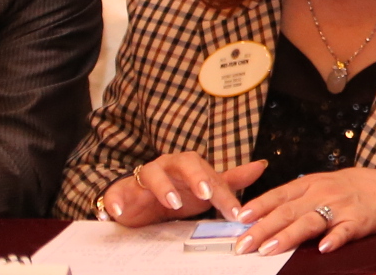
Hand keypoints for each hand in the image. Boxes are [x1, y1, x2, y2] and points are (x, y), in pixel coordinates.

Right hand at [104, 153, 263, 224]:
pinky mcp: (120, 192)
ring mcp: (143, 177)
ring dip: (161, 188)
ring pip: (151, 174)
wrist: (138, 201)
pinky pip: (115, 193)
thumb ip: (230, 180)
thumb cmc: (177, 192)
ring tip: (171, 204)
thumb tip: (262, 166)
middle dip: (195, 177)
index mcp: (189, 166)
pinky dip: (114, 202)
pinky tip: (116, 213)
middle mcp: (168, 166)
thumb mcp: (204, 190)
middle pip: (182, 162)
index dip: (223, 193)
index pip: (210, 175)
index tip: (234, 211)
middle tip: (205, 195)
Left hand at [234, 166, 375, 252]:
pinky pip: (346, 230)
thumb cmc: (350, 191)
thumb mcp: (322, 187)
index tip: (239, 218)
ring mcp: (343, 206)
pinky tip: (324, 249)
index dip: (259, 205)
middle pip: (289, 211)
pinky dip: (335, 239)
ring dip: (288, 236)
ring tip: (268, 250)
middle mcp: (325, 192)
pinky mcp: (361, 220)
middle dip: (263, 228)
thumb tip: (258, 218)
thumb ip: (296, 200)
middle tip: (243, 245)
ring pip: (311, 221)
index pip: (280, 194)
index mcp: (312, 182)